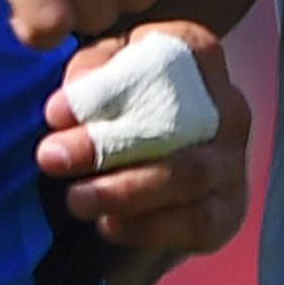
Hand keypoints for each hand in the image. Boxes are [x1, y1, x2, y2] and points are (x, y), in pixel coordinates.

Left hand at [38, 24, 251, 260]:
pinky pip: (196, 221)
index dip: (108, 87)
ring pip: (187, 174)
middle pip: (173, 122)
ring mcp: (231, 161)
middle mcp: (227, 106)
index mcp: (197, 58)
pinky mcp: (228, 210)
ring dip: (125, 190)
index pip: (165, 60)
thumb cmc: (123, 106)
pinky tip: (109, 224)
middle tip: (51, 158)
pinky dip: (150, 226)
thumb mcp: (101, 73)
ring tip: (76, 199)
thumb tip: (65, 108)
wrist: (147, 167)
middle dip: (106, 144)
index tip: (54, 113)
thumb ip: (88, 76)